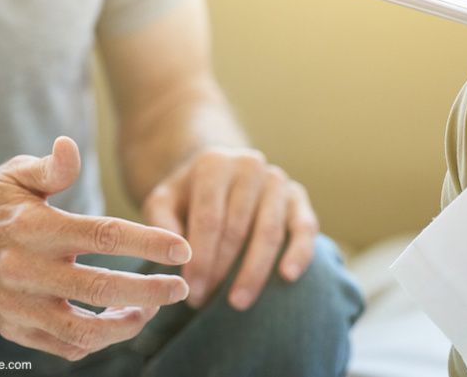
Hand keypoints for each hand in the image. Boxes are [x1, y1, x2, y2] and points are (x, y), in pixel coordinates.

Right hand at [0, 137, 191, 361]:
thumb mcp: (15, 174)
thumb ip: (51, 167)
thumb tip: (70, 146)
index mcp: (35, 227)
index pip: (102, 236)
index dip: (147, 243)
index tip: (182, 249)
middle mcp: (26, 270)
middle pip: (100, 288)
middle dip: (149, 291)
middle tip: (183, 287)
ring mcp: (18, 305)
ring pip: (82, 330)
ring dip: (125, 325)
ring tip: (150, 309)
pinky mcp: (13, 328)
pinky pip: (63, 346)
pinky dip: (96, 340)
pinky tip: (117, 321)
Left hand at [140, 148, 317, 310]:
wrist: (218, 175)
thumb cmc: (187, 196)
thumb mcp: (163, 201)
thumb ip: (161, 222)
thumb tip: (176, 253)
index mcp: (214, 164)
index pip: (209, 218)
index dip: (200, 258)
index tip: (191, 290)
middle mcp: (249, 166)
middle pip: (237, 227)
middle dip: (221, 269)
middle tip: (207, 301)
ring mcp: (277, 180)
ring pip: (269, 231)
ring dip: (254, 270)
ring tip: (238, 302)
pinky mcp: (297, 196)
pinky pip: (305, 227)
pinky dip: (299, 252)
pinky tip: (287, 276)